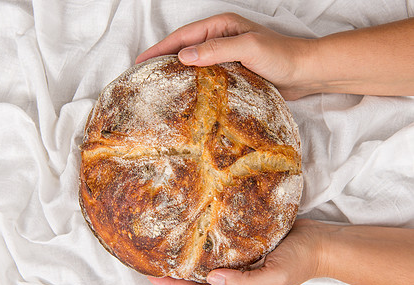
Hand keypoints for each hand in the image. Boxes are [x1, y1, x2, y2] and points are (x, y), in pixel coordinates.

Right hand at [135, 13, 314, 99]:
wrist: (305, 72)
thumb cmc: (281, 56)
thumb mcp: (248, 48)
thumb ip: (217, 50)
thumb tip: (183, 57)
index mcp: (222, 27)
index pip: (184, 36)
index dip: (161, 48)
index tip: (141, 61)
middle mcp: (222, 39)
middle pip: (186, 48)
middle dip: (164, 59)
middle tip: (145, 76)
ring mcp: (227, 55)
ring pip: (195, 63)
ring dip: (178, 72)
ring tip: (159, 86)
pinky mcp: (233, 71)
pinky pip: (208, 76)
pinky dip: (194, 83)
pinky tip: (187, 95)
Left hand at [148, 219, 331, 284]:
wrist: (318, 243)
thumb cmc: (299, 262)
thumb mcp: (274, 278)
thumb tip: (212, 279)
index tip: (153, 276)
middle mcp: (235, 281)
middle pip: (199, 281)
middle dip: (176, 274)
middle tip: (154, 260)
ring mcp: (238, 263)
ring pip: (206, 264)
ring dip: (188, 258)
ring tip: (167, 247)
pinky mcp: (243, 247)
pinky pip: (219, 247)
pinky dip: (205, 244)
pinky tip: (194, 234)